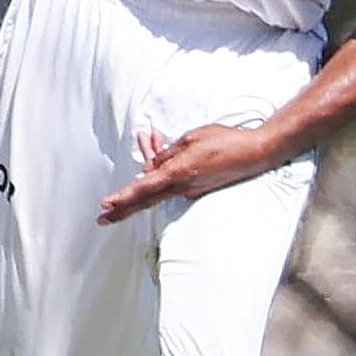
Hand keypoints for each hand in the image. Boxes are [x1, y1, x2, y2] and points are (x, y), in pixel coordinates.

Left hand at [97, 123, 269, 225]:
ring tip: (148, 136)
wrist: (254, 153)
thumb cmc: (223, 141)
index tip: (106, 205)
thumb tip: (151, 167)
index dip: (123, 197)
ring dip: (148, 166)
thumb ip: (168, 154)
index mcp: (177, 174)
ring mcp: (190, 189)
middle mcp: (181, 187)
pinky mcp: (198, 187)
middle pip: (145, 200)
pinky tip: (161, 143)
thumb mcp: (190, 140)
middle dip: (122, 208)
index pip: (143, 189)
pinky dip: (164, 165)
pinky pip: (173, 179)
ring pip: (159, 184)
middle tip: (101, 219)